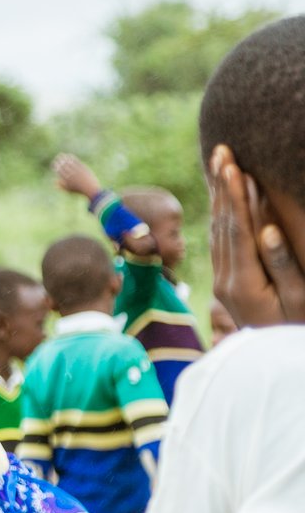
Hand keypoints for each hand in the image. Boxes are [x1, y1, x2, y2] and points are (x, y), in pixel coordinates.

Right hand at [52, 153, 101, 199]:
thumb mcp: (68, 189)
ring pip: (69, 162)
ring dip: (64, 158)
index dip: (56, 166)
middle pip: (63, 166)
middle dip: (59, 160)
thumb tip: (54, 180)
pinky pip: (76, 161)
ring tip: (62, 154)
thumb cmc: (79, 190)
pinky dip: (72, 158)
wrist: (90, 189)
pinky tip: (69, 155)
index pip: (59, 171)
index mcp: (66, 179)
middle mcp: (71, 174)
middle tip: (57, 157)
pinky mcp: (82, 168)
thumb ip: (61, 185)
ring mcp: (77, 171)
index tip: (54, 163)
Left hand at [210, 144, 304, 327]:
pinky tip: (222, 197)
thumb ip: (282, 264)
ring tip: (218, 163)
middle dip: (221, 186)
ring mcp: (223, 282)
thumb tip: (265, 229)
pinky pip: (219, 241)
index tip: (232, 165)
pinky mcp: (227, 283)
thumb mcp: (299, 297)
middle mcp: (226, 280)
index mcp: (243, 282)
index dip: (234, 196)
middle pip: (221, 225)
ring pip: (216, 231)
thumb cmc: (298, 326)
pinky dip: (221, 214)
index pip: (236, 230)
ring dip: (218, 196)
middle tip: (220, 150)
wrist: (275, 362)